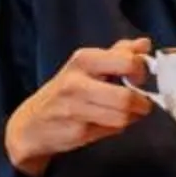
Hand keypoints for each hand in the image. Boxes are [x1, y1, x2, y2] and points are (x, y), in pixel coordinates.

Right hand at [1, 38, 153, 176]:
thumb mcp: (87, 65)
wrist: (31, 124)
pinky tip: (107, 122)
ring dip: (130, 117)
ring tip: (125, 113)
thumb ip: (118, 53)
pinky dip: (116, 128)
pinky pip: (111, 130)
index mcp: (83, 60)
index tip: (138, 78)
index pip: (126, 62)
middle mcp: (76, 83)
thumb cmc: (65, 91)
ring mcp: (75, 110)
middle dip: (141, 103)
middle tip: (141, 102)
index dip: (140, 72)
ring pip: (122, 117)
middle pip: (125, 97)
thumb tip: (144, 44)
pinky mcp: (77, 133)